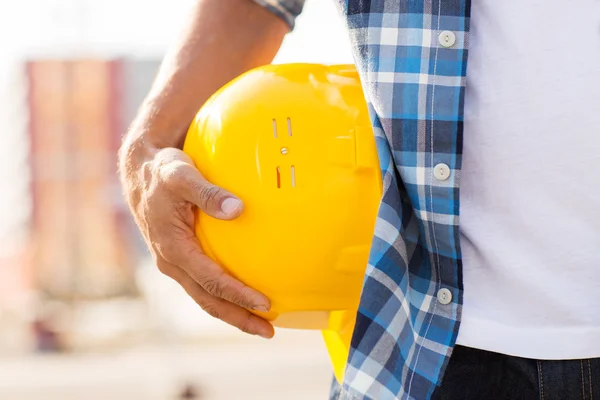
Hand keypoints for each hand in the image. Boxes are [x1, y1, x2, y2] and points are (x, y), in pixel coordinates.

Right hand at [120, 142, 273, 338]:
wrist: (141, 172)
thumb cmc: (162, 172)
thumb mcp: (181, 175)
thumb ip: (208, 193)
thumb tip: (237, 209)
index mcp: (173, 248)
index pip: (211, 281)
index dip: (238, 295)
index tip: (265, 304)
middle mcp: (172, 262)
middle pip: (208, 301)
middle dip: (239, 318)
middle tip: (269, 332)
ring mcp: (176, 263)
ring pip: (206, 297)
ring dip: (233, 313)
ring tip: (262, 324)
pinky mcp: (182, 258)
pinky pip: (204, 284)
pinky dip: (225, 296)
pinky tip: (244, 295)